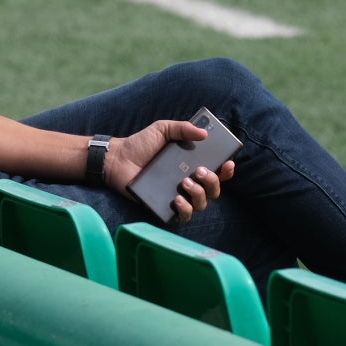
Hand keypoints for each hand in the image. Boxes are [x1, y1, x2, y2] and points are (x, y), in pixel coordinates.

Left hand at [104, 120, 236, 223]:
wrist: (118, 159)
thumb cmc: (141, 144)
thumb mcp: (163, 129)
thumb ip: (182, 128)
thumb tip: (205, 133)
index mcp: (192, 165)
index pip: (217, 172)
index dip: (226, 171)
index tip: (227, 164)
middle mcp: (189, 182)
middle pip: (213, 190)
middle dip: (211, 182)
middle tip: (198, 171)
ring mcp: (178, 196)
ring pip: (202, 204)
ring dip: (199, 194)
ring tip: (184, 183)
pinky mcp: (164, 207)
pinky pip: (183, 216)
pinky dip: (185, 210)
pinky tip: (178, 200)